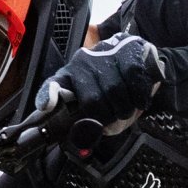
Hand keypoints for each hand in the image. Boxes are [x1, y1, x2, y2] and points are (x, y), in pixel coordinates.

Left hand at [38, 33, 162, 135]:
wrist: (138, 56)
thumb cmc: (114, 87)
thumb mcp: (97, 105)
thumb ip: (89, 121)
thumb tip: (88, 138)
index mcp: (69, 76)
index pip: (54, 85)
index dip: (49, 95)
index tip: (47, 106)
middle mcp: (84, 63)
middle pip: (92, 100)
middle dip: (107, 116)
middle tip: (114, 118)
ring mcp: (105, 53)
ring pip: (114, 90)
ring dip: (125, 108)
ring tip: (127, 110)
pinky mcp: (127, 50)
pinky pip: (133, 78)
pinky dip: (139, 96)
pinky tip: (140, 101)